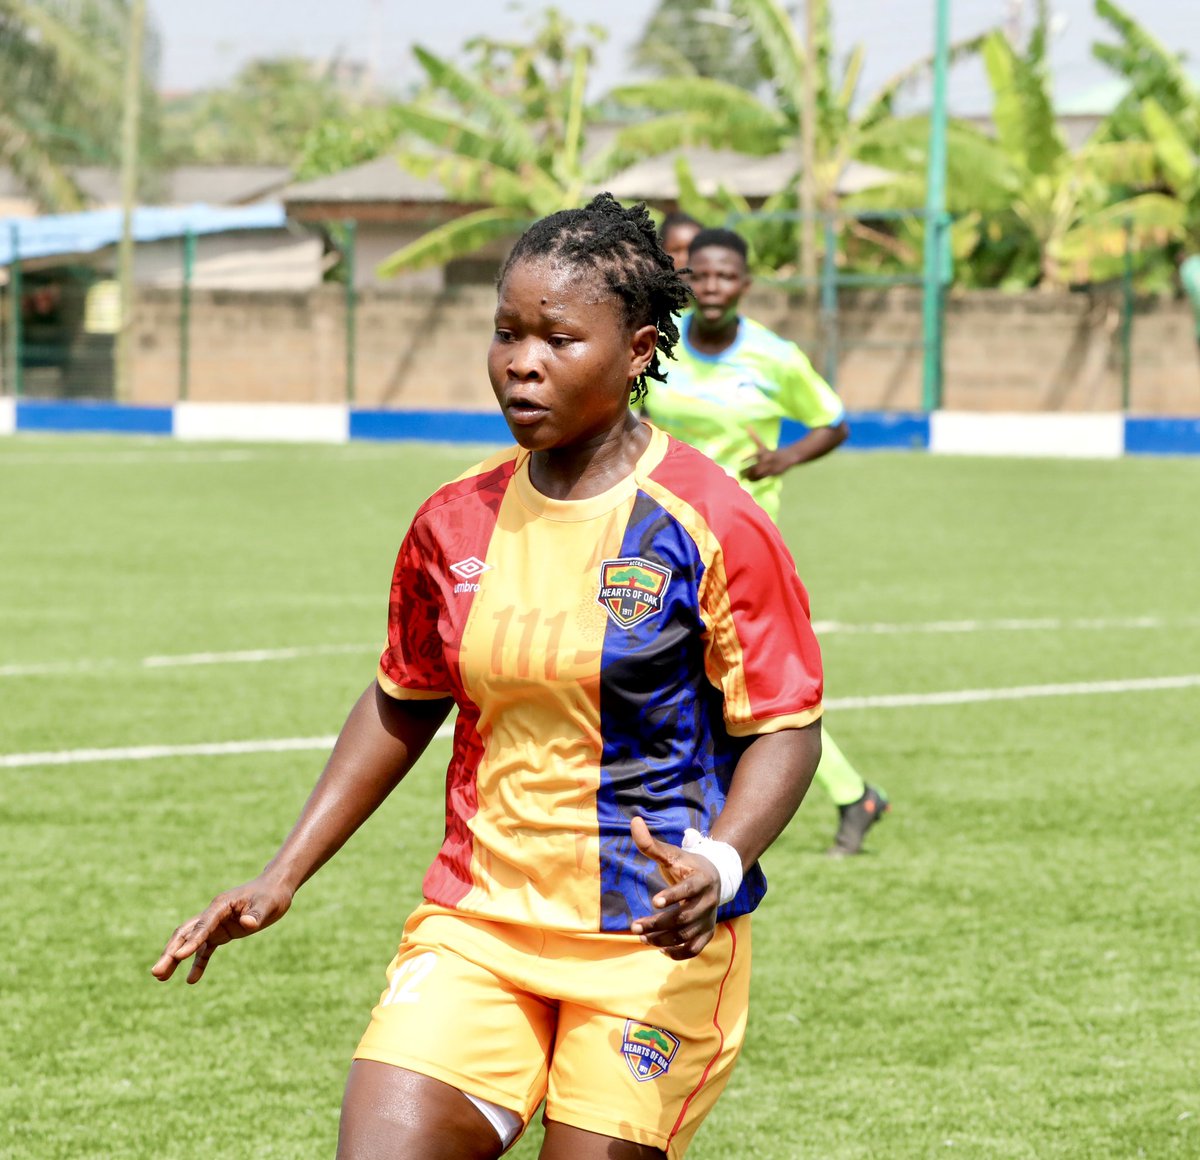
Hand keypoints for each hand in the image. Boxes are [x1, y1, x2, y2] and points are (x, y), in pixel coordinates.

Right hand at [151, 876, 293, 983]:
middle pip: (186, 933)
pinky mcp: (221, 932)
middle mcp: (213, 914)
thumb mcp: (268, 905)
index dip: (191, 941)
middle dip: (170, 952)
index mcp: (221, 905)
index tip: (178, 957)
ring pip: (190, 942)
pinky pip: (205, 949)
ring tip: (160, 978)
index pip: (203, 924)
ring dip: (175, 958)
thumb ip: (256, 915)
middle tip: (156, 972)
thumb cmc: (271, 895)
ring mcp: (215, 924)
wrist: (275, 888)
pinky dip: (198, 963)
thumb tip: (247, 924)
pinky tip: (191, 980)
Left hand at [628, 816, 720, 959]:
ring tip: (641, 936)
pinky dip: (678, 952)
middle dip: (658, 923)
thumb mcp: (671, 852)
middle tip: (635, 927)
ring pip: (687, 935)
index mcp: (701, 879)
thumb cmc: (687, 864)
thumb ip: (650, 842)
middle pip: (684, 917)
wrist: (715, 876)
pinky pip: (695, 948)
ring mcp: (709, 918)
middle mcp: (709, 901)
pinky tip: (660, 949)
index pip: (688, 889)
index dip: (673, 896)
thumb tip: (633, 820)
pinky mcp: (707, 932)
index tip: (654, 901)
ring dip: (663, 939)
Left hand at [740, 426, 792, 480]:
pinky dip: (755, 480)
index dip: (746, 459)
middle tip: (738, 473)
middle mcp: (767, 460)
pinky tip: (749, 480)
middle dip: (746, 471)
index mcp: (764, 452)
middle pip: (754, 467)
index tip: (739, 462)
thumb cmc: (771, 452)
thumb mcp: (762, 445)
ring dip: (749, 476)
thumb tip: (747, 426)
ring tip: (743, 477)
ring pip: (758, 474)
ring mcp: (770, 467)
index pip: (753, 456)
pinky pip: (762, 478)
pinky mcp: (773, 474)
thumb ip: (754, 436)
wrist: (789, 457)